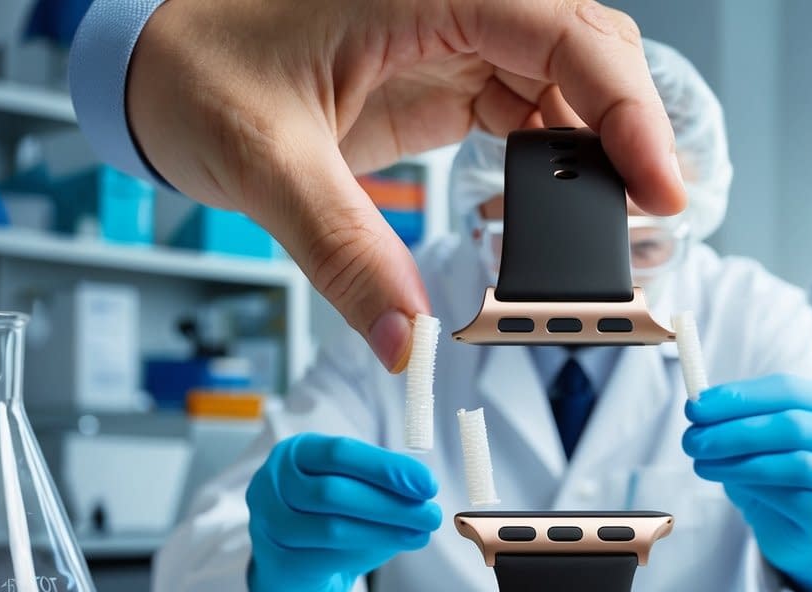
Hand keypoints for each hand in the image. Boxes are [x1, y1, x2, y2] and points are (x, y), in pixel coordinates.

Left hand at [127, 0, 686, 371]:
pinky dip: (553, 163)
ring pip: (565, 84)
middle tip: (647, 217)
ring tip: (605, 228)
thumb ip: (344, 252)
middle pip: (585, 51)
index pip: (562, 31)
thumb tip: (407, 339)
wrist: (154, 69)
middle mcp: (450, 9)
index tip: (658, 185)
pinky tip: (553, 210)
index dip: (625, 107)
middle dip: (627, 130)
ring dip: (594, 154)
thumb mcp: (267, 164)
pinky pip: (526, 112)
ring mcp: (452, 45)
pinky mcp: (443, 85)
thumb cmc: (196, 74)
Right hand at [245, 433, 441, 591]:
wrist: (290, 559)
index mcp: (295, 452)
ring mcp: (269, 523)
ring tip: (421, 533)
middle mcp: (272, 483)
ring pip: (332, 529)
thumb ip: (383, 482)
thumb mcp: (352, 484)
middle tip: (432, 515)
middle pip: (334, 492)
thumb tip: (423, 491)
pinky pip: (327, 560)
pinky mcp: (277, 561)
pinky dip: (366, 553)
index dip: (387, 468)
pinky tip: (396, 546)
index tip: (428, 484)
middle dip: (390, 504)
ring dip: (385, 531)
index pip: (341, 453)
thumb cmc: (330, 510)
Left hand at [681, 375, 811, 591]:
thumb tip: (698, 407)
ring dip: (738, 462)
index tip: (696, 406)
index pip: (786, 389)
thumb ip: (736, 419)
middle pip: (791, 425)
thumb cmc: (775, 472)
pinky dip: (754, 488)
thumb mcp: (758, 437)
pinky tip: (728, 483)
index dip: (738, 396)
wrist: (799, 525)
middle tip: (692, 440)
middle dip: (733, 431)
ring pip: (794, 464)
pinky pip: (792, 498)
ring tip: (702, 464)